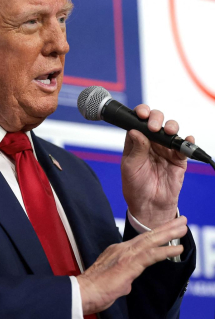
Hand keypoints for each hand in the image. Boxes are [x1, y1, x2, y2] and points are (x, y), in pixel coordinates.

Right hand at [77, 217, 186, 314]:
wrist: (81, 292)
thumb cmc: (93, 290)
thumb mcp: (112, 280)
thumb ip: (122, 277)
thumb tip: (127, 281)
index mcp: (117, 251)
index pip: (141, 241)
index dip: (156, 234)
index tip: (168, 229)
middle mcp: (121, 249)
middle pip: (148, 235)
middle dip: (166, 227)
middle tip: (182, 220)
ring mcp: (125, 255)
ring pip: (151, 241)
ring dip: (169, 234)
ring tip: (184, 228)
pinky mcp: (129, 265)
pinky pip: (151, 256)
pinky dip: (166, 251)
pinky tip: (177, 249)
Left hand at [121, 105, 193, 228]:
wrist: (150, 205)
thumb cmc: (136, 185)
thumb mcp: (130, 167)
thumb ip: (136, 149)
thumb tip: (135, 130)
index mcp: (137, 141)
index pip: (138, 121)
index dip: (141, 113)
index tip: (141, 113)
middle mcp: (151, 141)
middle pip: (156, 120)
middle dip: (156, 118)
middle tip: (154, 126)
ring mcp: (165, 148)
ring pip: (171, 129)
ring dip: (171, 126)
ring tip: (168, 131)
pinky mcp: (178, 158)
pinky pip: (184, 146)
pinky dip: (187, 140)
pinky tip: (186, 139)